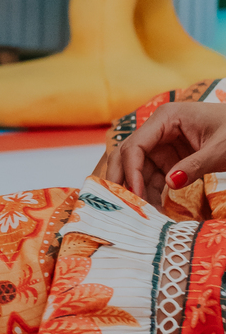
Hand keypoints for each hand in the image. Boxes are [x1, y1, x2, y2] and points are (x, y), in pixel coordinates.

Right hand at [104, 101, 225, 204]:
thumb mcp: (220, 149)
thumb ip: (195, 166)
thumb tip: (169, 184)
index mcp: (166, 117)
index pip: (135, 145)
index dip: (131, 171)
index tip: (136, 196)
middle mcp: (158, 130)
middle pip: (127, 156)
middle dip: (121, 180)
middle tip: (119, 205)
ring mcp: (162, 145)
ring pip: (137, 171)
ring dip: (138, 193)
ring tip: (144, 215)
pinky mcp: (170, 159)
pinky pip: (153, 178)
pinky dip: (151, 194)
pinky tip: (155, 211)